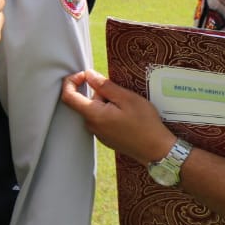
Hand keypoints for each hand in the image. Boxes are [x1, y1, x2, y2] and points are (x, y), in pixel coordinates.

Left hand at [59, 70, 174, 164]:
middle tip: (121, 94)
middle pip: (85, 102)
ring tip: (127, 107)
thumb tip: (88, 74)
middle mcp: (91, 126)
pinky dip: (110, 112)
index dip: (71, 82)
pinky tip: (127, 117)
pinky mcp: (105, 138)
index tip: (84, 74)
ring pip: (95, 110)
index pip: (68, 96)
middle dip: (99, 93)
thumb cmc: (144, 123)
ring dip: (107, 103)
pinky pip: (102, 119)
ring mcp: (98, 134)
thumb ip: (104, 86)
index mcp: (93, 115)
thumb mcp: (126, 98)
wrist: (156, 150)